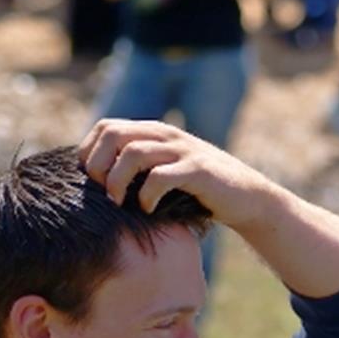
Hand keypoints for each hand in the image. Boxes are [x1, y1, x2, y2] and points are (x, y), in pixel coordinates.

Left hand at [78, 119, 273, 228]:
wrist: (248, 199)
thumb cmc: (200, 193)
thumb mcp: (165, 174)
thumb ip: (138, 170)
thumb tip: (96, 185)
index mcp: (154, 132)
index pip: (106, 127)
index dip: (90, 153)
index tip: (92, 184)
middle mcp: (166, 135)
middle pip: (113, 133)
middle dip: (98, 165)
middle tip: (103, 193)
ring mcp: (183, 150)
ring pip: (133, 153)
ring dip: (117, 181)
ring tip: (119, 204)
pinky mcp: (199, 170)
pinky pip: (161, 176)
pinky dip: (147, 195)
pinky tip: (148, 209)